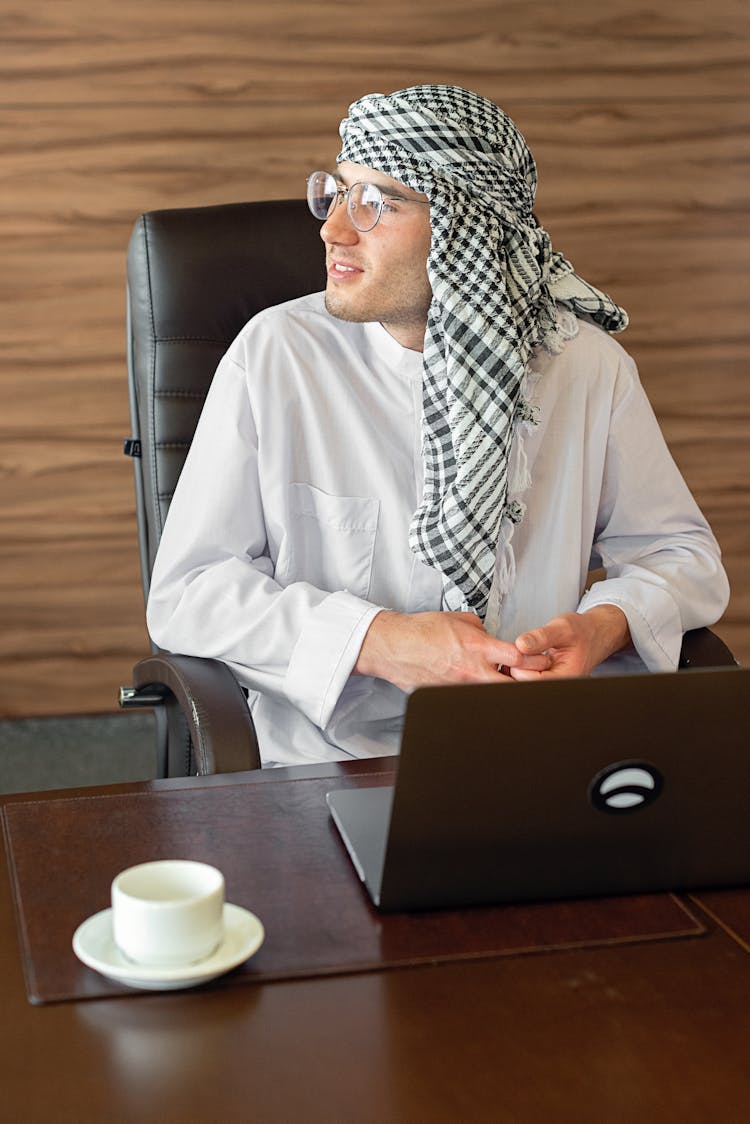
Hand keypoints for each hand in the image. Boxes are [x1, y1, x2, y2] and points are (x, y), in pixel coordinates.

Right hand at [354, 611, 550, 692]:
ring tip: (499, 681)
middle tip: (528, 678)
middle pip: (513, 685)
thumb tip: (490, 637)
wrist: (395, 646)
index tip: (536, 658)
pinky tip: (476, 686)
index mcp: (478, 647)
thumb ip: (481, 630)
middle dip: (526, 682)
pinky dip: (477, 694)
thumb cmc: (423, 630)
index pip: (519, 657)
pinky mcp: (448, 697)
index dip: (534, 660)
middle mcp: (472, 671)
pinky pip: (470, 699)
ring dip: (501, 689)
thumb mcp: (459, 619)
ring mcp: (461, 688)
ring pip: (492, 695)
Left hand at [510, 605, 631, 680]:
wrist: (593, 635)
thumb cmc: (582, 632)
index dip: (519, 663)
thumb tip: (521, 645)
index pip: (529, 679)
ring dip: (517, 666)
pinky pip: (524, 679)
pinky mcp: (543, 681)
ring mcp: (550, 684)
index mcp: (565, 677)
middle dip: (517, 666)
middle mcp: (557, 685)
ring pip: (521, 682)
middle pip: (523, 684)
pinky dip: (520, 667)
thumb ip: (542, 636)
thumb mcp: (563, 628)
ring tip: (526, 651)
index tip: (521, 647)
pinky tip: (526, 656)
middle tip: (523, 648)